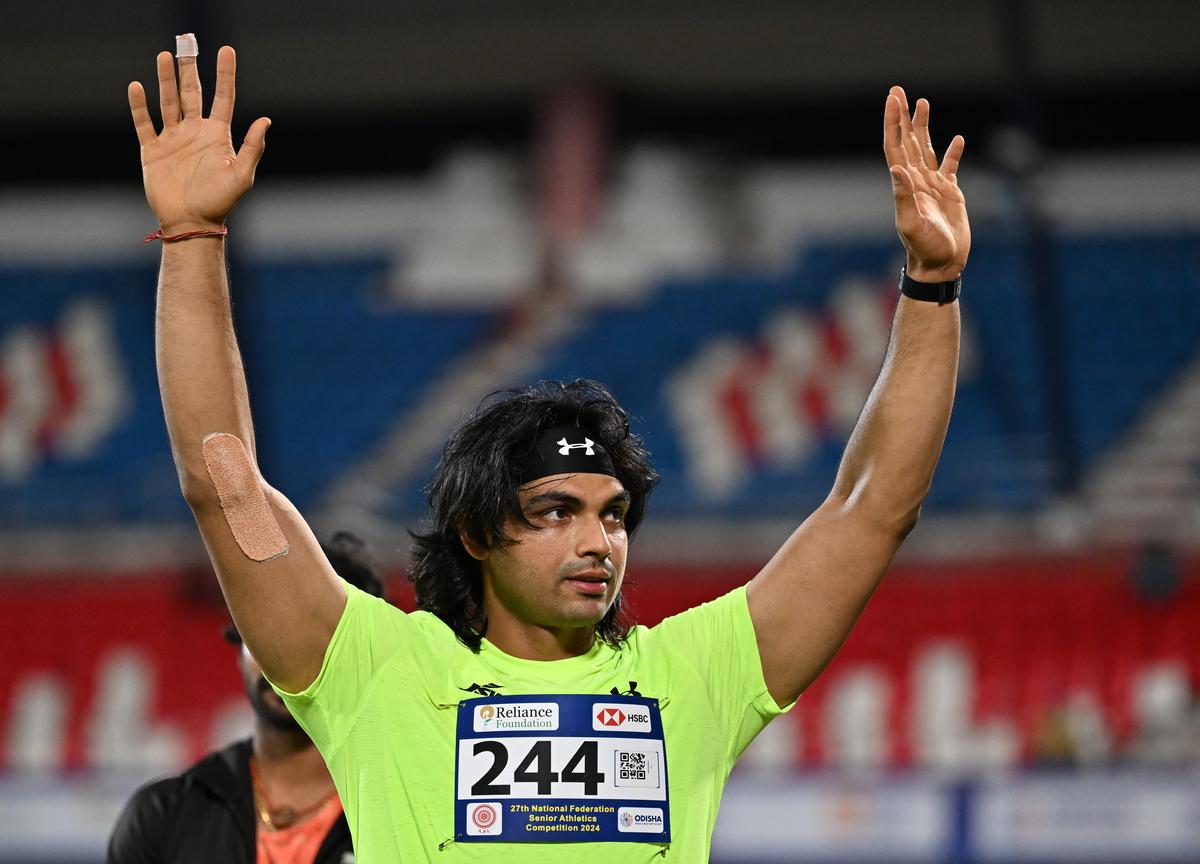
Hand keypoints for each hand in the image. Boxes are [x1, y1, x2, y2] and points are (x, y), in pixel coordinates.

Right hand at [128, 44, 269, 234]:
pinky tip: (137, 87)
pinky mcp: (153, 151)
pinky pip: (144, 123)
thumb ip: (252, 147)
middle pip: (192, 93)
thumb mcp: (241, 175)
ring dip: (164, 80)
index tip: (226, 50)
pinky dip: (139, 106)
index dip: (225, 74)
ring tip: (164, 56)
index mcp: (217, 135)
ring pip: (168, 102)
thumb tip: (265, 120)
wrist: (191, 222)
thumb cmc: (220, 202)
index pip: (223, 97)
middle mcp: (195, 132)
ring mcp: (173, 140)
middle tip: (186, 43)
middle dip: (189, 69)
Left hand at [883, 86, 969, 281]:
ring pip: (926, 148)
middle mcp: (916, 181)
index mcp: (905, 184)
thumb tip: (896, 169)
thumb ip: (904, 197)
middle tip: (898, 90)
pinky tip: (957, 139)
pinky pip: (950, 167)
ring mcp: (932, 185)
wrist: (941, 265)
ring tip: (923, 103)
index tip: (892, 99)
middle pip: (908, 141)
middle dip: (903, 115)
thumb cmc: (925, 249)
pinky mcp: (950, 193)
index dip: (893, 122)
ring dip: (923, 126)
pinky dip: (952, 152)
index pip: (896, 146)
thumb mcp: (912, 224)